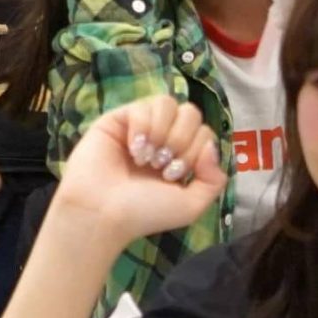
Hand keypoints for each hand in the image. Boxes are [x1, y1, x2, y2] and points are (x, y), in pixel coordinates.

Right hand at [54, 95, 225, 237]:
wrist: (104, 214)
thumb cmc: (144, 213)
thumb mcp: (191, 205)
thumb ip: (214, 179)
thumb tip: (211, 146)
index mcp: (180, 156)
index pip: (204, 132)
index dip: (196, 150)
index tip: (173, 176)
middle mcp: (162, 138)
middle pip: (190, 113)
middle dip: (181, 140)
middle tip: (161, 166)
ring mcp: (140, 127)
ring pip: (168, 103)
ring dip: (162, 132)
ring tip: (146, 158)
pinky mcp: (117, 119)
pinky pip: (142, 106)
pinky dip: (142, 128)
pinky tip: (133, 150)